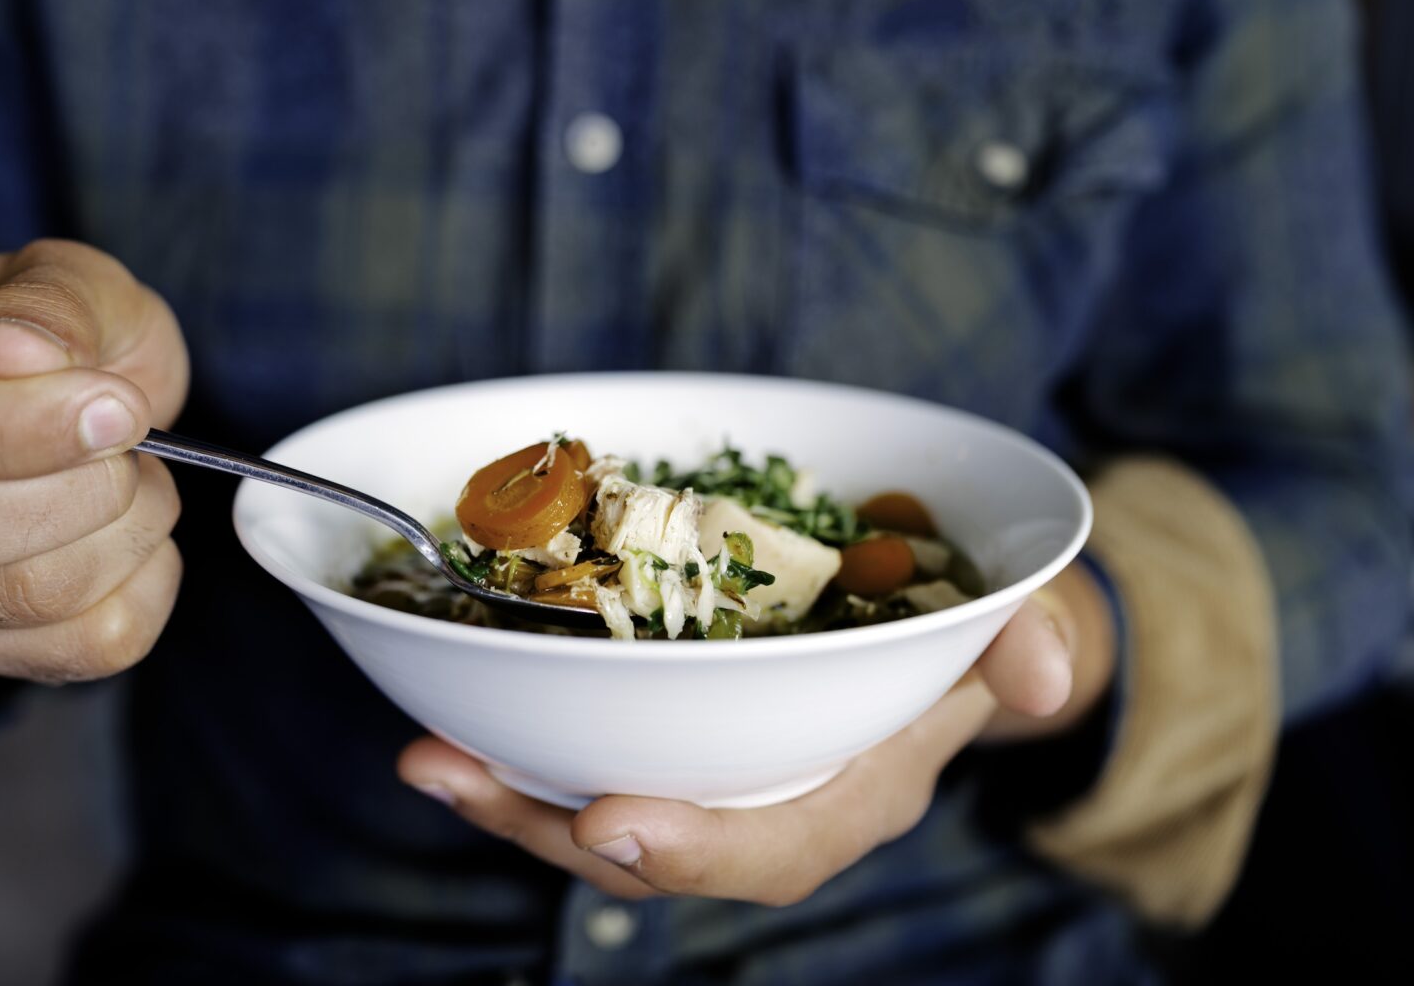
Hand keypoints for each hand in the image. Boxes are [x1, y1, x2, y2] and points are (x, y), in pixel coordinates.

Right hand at [0, 240, 189, 682]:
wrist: (67, 400)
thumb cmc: (50, 334)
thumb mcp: (60, 277)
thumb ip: (48, 301)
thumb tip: (15, 354)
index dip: (15, 425)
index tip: (120, 409)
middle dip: (84, 482)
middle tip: (130, 431)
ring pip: (22, 597)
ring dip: (128, 529)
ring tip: (134, 473)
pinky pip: (82, 646)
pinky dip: (149, 585)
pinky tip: (132, 533)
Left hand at [398, 563, 1114, 903]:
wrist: (928, 629)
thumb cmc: (962, 628)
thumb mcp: (1011, 622)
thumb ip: (1028, 638)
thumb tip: (1045, 668)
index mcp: (853, 794)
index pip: (777, 848)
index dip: (697, 849)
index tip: (612, 822)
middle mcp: (767, 803)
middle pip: (654, 848)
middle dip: (552, 826)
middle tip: (456, 778)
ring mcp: (707, 776)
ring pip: (595, 813)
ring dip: (506, 794)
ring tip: (425, 758)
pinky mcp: (660, 737)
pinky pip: (580, 761)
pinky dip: (513, 748)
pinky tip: (443, 719)